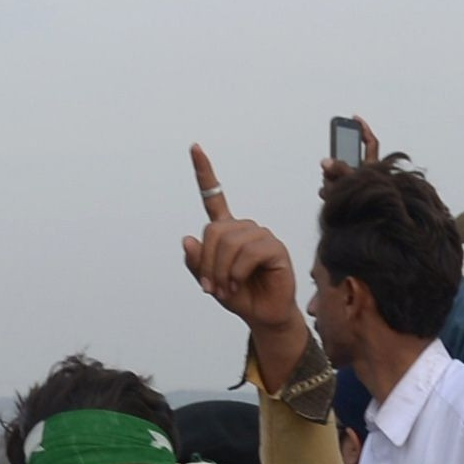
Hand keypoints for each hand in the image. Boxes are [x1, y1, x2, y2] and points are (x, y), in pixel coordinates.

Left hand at [180, 145, 308, 380]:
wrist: (263, 316)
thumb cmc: (239, 296)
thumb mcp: (209, 281)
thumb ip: (196, 263)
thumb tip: (188, 239)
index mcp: (227, 231)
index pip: (213, 197)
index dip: (204, 172)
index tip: (194, 147)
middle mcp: (244, 228)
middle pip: (214, 231)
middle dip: (207, 262)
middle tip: (210, 287)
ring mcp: (261, 236)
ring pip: (230, 242)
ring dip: (222, 270)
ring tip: (226, 289)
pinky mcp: (275, 248)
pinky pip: (249, 252)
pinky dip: (237, 272)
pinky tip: (239, 283)